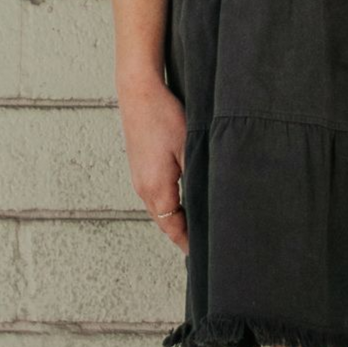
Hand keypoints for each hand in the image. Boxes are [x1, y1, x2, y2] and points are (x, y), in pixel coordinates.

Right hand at [117, 75, 189, 253]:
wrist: (138, 92)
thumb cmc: (163, 116)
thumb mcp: (189, 146)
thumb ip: (197, 176)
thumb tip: (209, 200)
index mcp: (156, 189)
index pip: (174, 228)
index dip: (188, 242)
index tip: (202, 255)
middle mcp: (143, 188)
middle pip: (165, 222)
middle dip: (182, 234)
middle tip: (202, 245)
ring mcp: (139, 178)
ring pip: (160, 208)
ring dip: (176, 219)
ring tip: (195, 226)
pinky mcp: (139, 166)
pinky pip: (155, 194)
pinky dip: (168, 204)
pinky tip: (181, 200)